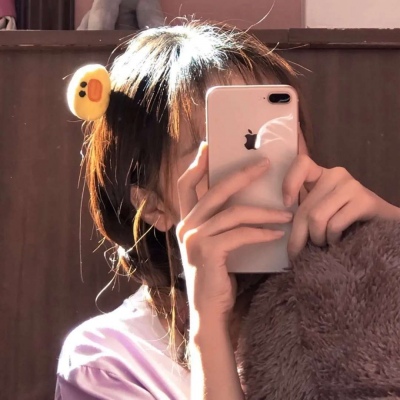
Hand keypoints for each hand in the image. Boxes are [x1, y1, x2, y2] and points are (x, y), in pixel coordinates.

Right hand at [176, 142, 291, 324]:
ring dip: (264, 212)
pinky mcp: (208, 251)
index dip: (196, 164)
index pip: (185, 185)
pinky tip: (278, 234)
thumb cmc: (217, 275)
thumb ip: (221, 223)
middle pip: (214, 190)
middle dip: (242, 174)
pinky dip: (262, 232)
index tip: (209, 146)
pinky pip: (241, 233)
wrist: (210, 310)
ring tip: (287, 213)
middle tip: (265, 164)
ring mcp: (195, 238)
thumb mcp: (215, 243)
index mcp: (186, 221)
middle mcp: (186, 226)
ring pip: (234, 212)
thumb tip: (245, 199)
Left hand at [283, 154, 399, 257]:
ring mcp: (351, 186)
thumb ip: (304, 213)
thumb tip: (282, 234)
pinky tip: (338, 241)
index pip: (301, 163)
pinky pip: (334, 224)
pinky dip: (332, 238)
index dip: (289, 183)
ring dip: (317, 238)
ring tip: (324, 244)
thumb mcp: (320, 212)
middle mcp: (336, 174)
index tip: (288, 204)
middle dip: (299, 235)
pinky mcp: (364, 200)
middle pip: (305, 206)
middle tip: (299, 252)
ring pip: (316, 217)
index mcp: (321, 174)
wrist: (382, 225)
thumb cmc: (345, 220)